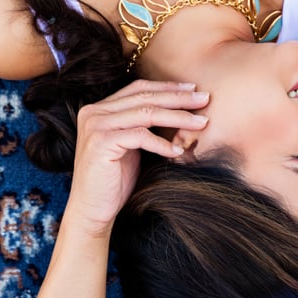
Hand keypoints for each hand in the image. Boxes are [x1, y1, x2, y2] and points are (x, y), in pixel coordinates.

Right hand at [66, 80, 208, 235]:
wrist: (92, 210)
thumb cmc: (114, 181)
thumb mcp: (132, 146)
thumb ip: (145, 126)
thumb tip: (181, 111)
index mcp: (100, 109)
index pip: (139, 89)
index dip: (167, 87)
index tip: (193, 89)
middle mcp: (94, 112)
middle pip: (145, 98)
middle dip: (178, 98)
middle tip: (205, 99)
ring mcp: (96, 126)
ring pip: (146, 113)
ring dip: (178, 117)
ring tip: (201, 122)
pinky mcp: (101, 143)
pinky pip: (141, 136)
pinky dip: (162, 143)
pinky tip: (178, 151)